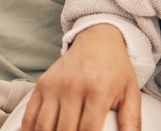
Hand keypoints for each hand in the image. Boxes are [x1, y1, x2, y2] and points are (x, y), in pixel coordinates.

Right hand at [21, 24, 140, 130]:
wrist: (97, 39)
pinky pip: (31, 113)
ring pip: (44, 125)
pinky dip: (29, 129)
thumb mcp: (131, 93)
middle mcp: (72, 87)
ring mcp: (54, 85)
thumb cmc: (115, 68)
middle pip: (64, 130)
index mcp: (97, 91)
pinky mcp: (42, 84)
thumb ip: (132, 122)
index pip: (87, 130)